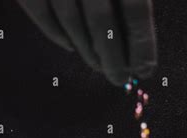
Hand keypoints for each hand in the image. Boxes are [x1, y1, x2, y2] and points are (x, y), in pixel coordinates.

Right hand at [17, 0, 156, 84]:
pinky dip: (55, 34)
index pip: (135, 8)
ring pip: (71, 22)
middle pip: (102, 23)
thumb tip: (138, 22)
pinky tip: (70, 48)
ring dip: (87, 51)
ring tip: (99, 68)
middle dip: (113, 58)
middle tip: (119, 80)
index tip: (146, 69)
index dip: (142, 42)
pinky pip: (40, 12)